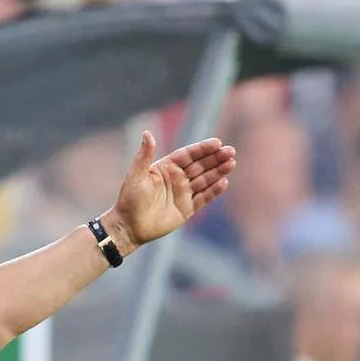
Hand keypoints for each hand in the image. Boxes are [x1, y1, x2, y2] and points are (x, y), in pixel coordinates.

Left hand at [104, 131, 235, 250]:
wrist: (129, 227)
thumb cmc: (129, 200)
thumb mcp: (136, 176)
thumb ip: (144, 155)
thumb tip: (147, 133)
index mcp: (165, 168)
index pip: (187, 155)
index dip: (202, 149)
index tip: (217, 142)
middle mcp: (176, 179)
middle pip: (200, 165)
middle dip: (215, 158)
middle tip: (230, 151)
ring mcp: (183, 193)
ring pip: (205, 180)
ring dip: (218, 171)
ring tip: (231, 163)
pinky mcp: (187, 209)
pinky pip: (203, 198)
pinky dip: (214, 191)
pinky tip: (224, 182)